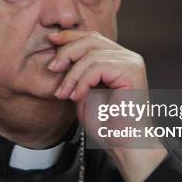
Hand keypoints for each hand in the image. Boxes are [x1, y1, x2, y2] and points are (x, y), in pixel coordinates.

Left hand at [47, 30, 166, 181]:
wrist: (123, 144)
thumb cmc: (105, 123)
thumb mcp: (83, 91)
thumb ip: (76, 72)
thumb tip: (56, 52)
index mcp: (119, 59)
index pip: (92, 38)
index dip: (70, 36)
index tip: (50, 39)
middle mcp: (128, 57)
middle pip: (91, 40)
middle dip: (67, 51)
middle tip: (51, 68)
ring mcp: (132, 63)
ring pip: (91, 55)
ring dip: (72, 75)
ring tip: (64, 93)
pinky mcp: (131, 72)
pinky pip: (97, 67)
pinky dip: (82, 82)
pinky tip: (76, 97)